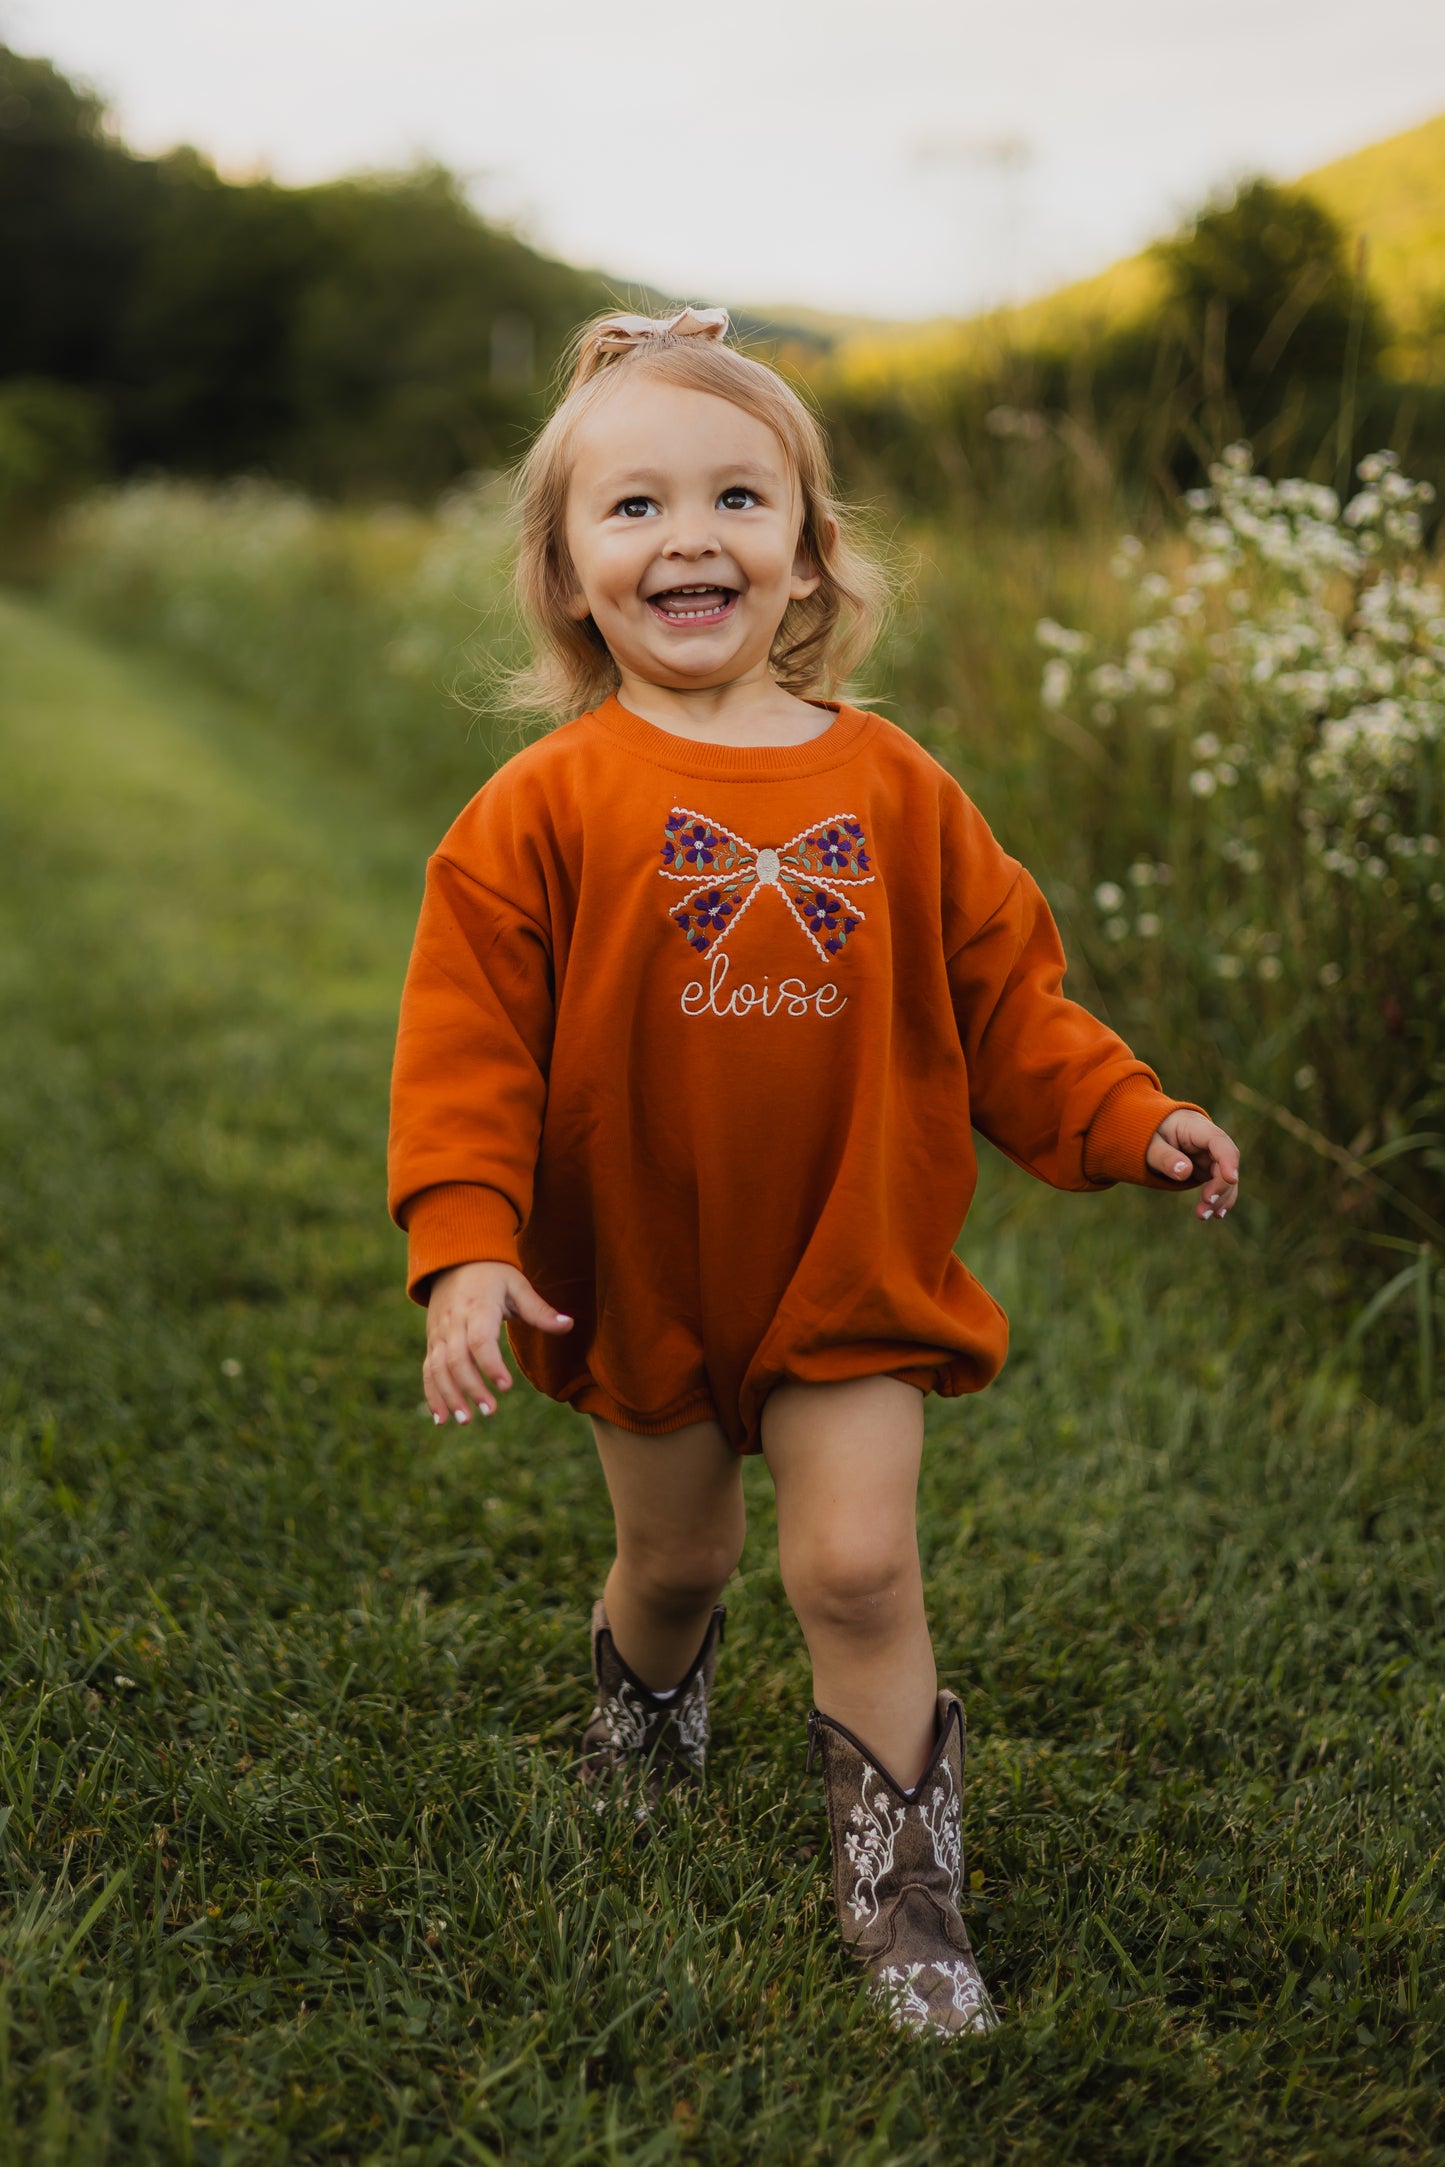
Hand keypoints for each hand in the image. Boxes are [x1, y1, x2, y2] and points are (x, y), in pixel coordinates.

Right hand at [423, 1260, 572, 1422]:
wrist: (455, 1259)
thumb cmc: (494, 1274)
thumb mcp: (518, 1285)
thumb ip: (540, 1310)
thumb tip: (569, 1325)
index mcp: (477, 1308)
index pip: (479, 1340)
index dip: (491, 1365)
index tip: (507, 1387)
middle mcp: (453, 1323)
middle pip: (456, 1360)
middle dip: (471, 1388)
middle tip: (491, 1411)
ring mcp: (439, 1334)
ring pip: (438, 1369)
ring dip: (450, 1396)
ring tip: (467, 1421)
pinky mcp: (432, 1342)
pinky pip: (428, 1371)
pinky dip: (432, 1395)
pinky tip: (442, 1419)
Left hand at [1146, 1110, 1240, 1222]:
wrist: (1150, 1134)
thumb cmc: (1149, 1135)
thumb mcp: (1150, 1146)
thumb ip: (1165, 1157)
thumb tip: (1185, 1172)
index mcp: (1195, 1127)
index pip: (1218, 1141)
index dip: (1228, 1159)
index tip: (1231, 1179)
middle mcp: (1209, 1141)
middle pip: (1224, 1162)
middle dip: (1220, 1185)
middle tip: (1206, 1204)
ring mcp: (1210, 1156)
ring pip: (1225, 1177)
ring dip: (1219, 1197)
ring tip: (1203, 1215)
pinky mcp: (1208, 1170)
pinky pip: (1219, 1184)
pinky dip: (1218, 1199)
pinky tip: (1216, 1214)